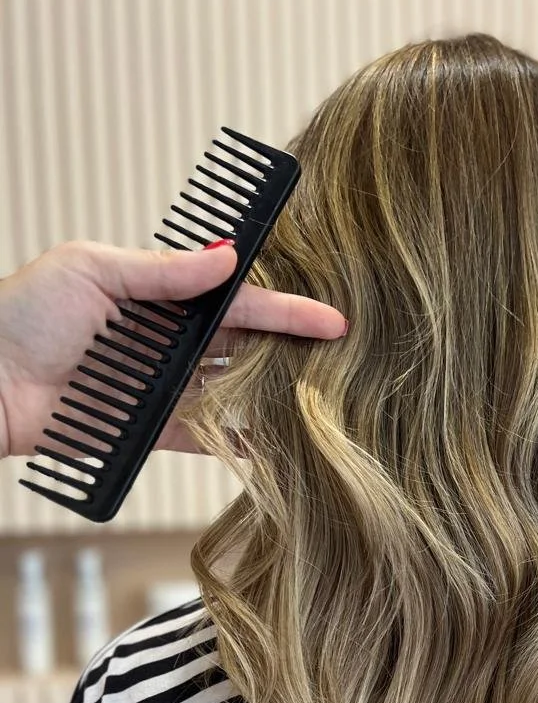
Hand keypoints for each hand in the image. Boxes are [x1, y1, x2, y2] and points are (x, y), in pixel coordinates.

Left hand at [0, 240, 347, 458]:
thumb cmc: (21, 315)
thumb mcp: (91, 271)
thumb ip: (163, 272)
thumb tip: (225, 258)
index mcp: (157, 296)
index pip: (237, 303)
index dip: (286, 310)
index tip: (332, 318)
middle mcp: (166, 341)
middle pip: (244, 347)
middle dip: (291, 351)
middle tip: (340, 362)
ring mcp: (161, 387)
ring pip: (232, 392)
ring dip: (273, 396)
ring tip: (320, 402)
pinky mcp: (148, 429)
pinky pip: (204, 437)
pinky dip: (238, 443)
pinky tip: (273, 443)